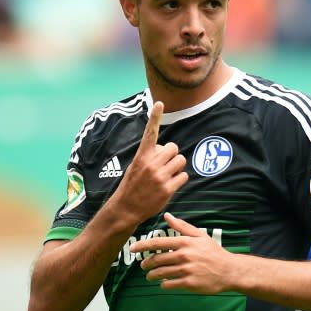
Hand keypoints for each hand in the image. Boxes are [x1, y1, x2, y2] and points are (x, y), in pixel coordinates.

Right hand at [109, 102, 187, 225]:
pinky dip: (179, 179)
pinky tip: (170, 185)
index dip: (155, 117)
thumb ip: (150, 156)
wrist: (126, 207)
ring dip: (177, 167)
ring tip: (167, 175)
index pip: (150, 132)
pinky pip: (183, 176)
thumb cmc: (132, 185)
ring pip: (181, 161)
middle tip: (164, 165)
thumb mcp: (135, 166)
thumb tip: (166, 150)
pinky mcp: (168, 188)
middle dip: (172, 155)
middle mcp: (151, 163)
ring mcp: (160, 176)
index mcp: (142, 156)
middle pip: (174, 148)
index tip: (159, 103)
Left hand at [130, 212, 235, 293]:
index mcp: (184, 242)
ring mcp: (186, 270)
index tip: (132, 249)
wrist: (229, 270)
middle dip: (146, 263)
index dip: (142, 246)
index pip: (157, 243)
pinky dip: (163, 285)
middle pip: (157, 260)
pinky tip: (163, 284)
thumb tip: (166, 215)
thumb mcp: (199, 235)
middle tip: (143, 266)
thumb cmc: (213, 252)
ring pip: (161, 273)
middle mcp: (183, 255)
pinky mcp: (189, 283)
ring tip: (149, 276)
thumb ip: (182, 226)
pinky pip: (170, 284)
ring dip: (152, 275)